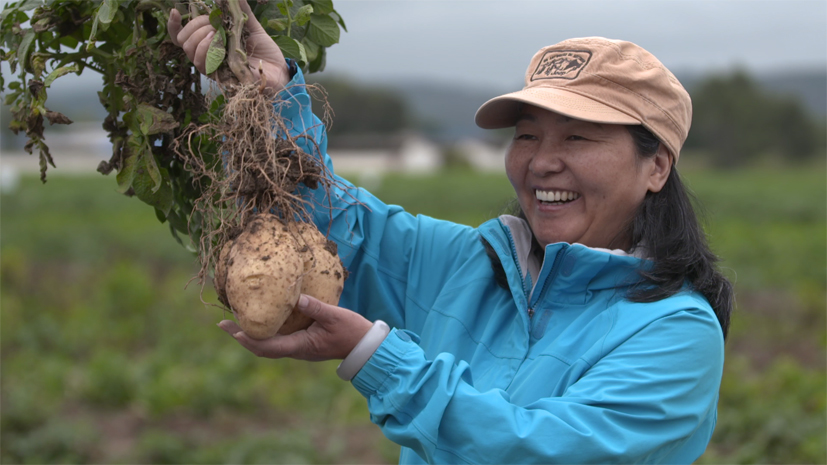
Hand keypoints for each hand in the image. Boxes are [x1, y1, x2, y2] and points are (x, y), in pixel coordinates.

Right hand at [167, 2, 289, 89]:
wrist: (280, 71)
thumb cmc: (265, 51)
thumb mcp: (251, 26)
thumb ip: (240, 11)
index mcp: (210, 43)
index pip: (182, 37)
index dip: (173, 25)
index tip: (174, 11)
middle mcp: (208, 56)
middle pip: (184, 41)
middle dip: (194, 26)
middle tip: (212, 23)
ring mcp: (213, 68)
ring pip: (190, 52)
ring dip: (200, 37)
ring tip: (216, 32)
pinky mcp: (220, 77)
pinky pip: (203, 64)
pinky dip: (207, 49)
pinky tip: (217, 42)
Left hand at [218, 295, 372, 360]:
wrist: (365, 347)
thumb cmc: (351, 331)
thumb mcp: (334, 316)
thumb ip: (314, 307)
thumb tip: (294, 296)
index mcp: (300, 346)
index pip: (266, 346)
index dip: (246, 338)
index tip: (230, 329)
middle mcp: (296, 350)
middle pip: (262, 348)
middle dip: (242, 336)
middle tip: (223, 324)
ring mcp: (299, 349)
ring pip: (269, 345)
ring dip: (251, 335)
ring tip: (236, 323)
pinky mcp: (303, 343)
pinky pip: (278, 340)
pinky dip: (265, 332)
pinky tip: (262, 322)